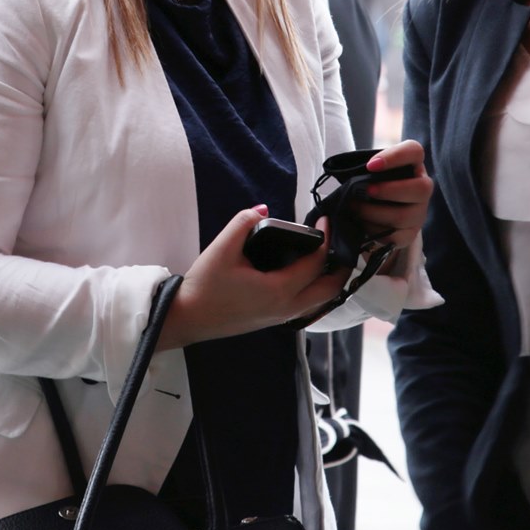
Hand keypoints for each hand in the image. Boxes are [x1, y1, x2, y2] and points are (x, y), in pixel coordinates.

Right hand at [158, 205, 344, 349]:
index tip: (324, 221)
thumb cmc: (204, 286)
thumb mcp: (221, 249)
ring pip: (321, 301)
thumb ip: (243, 223)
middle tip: (339, 241)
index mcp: (279, 290)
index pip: (317, 263)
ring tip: (327, 255)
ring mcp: (282, 318)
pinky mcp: (274, 320)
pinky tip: (306, 273)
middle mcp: (286, 308)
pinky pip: (308, 305)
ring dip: (330, 279)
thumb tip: (263, 209)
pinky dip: (316, 289)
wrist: (188, 318)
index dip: (326, 238)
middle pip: (331, 289)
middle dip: (342, 265)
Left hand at [350, 139, 432, 257]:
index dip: (395, 157)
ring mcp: (419, 213)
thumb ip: (367, 169)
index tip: (371, 165)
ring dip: (376, 212)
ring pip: (405, 216)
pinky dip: (374, 230)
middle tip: (367, 190)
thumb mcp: (372, 171)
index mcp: (413, 165)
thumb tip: (351, 175)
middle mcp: (422, 189)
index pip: (415, 151)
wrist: (378, 212)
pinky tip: (362, 223)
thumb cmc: (374, 184)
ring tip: (356, 207)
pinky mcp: (409, 234)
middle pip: (422, 188)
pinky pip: (396, 236)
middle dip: (390, 190)